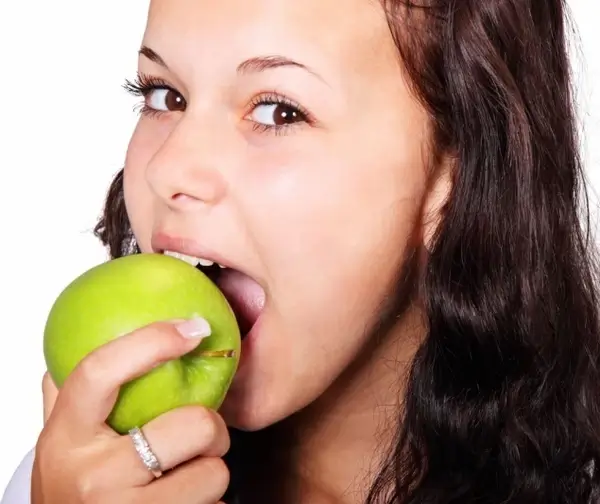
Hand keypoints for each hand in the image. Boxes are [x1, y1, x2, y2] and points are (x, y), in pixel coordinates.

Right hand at [32, 321, 230, 502]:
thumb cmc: (69, 494)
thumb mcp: (59, 446)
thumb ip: (68, 397)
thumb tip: (78, 341)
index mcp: (65, 439)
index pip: (100, 372)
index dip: (151, 340)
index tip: (193, 328)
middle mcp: (94, 477)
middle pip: (195, 424)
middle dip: (212, 428)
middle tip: (202, 436)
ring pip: (214, 472)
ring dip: (212, 473)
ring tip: (187, 479)